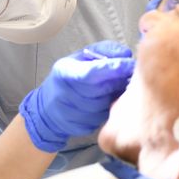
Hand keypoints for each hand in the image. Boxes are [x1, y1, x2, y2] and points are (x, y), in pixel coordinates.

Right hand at [19, 41, 134, 151]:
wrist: (47, 110)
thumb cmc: (68, 79)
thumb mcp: (79, 58)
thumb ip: (103, 51)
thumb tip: (125, 53)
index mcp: (64, 73)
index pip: (91, 72)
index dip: (113, 68)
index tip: (129, 63)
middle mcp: (65, 94)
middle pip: (100, 90)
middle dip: (118, 81)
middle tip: (130, 75)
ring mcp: (71, 114)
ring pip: (104, 105)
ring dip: (115, 96)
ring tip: (118, 87)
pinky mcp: (80, 127)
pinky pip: (102, 117)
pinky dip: (109, 109)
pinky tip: (109, 101)